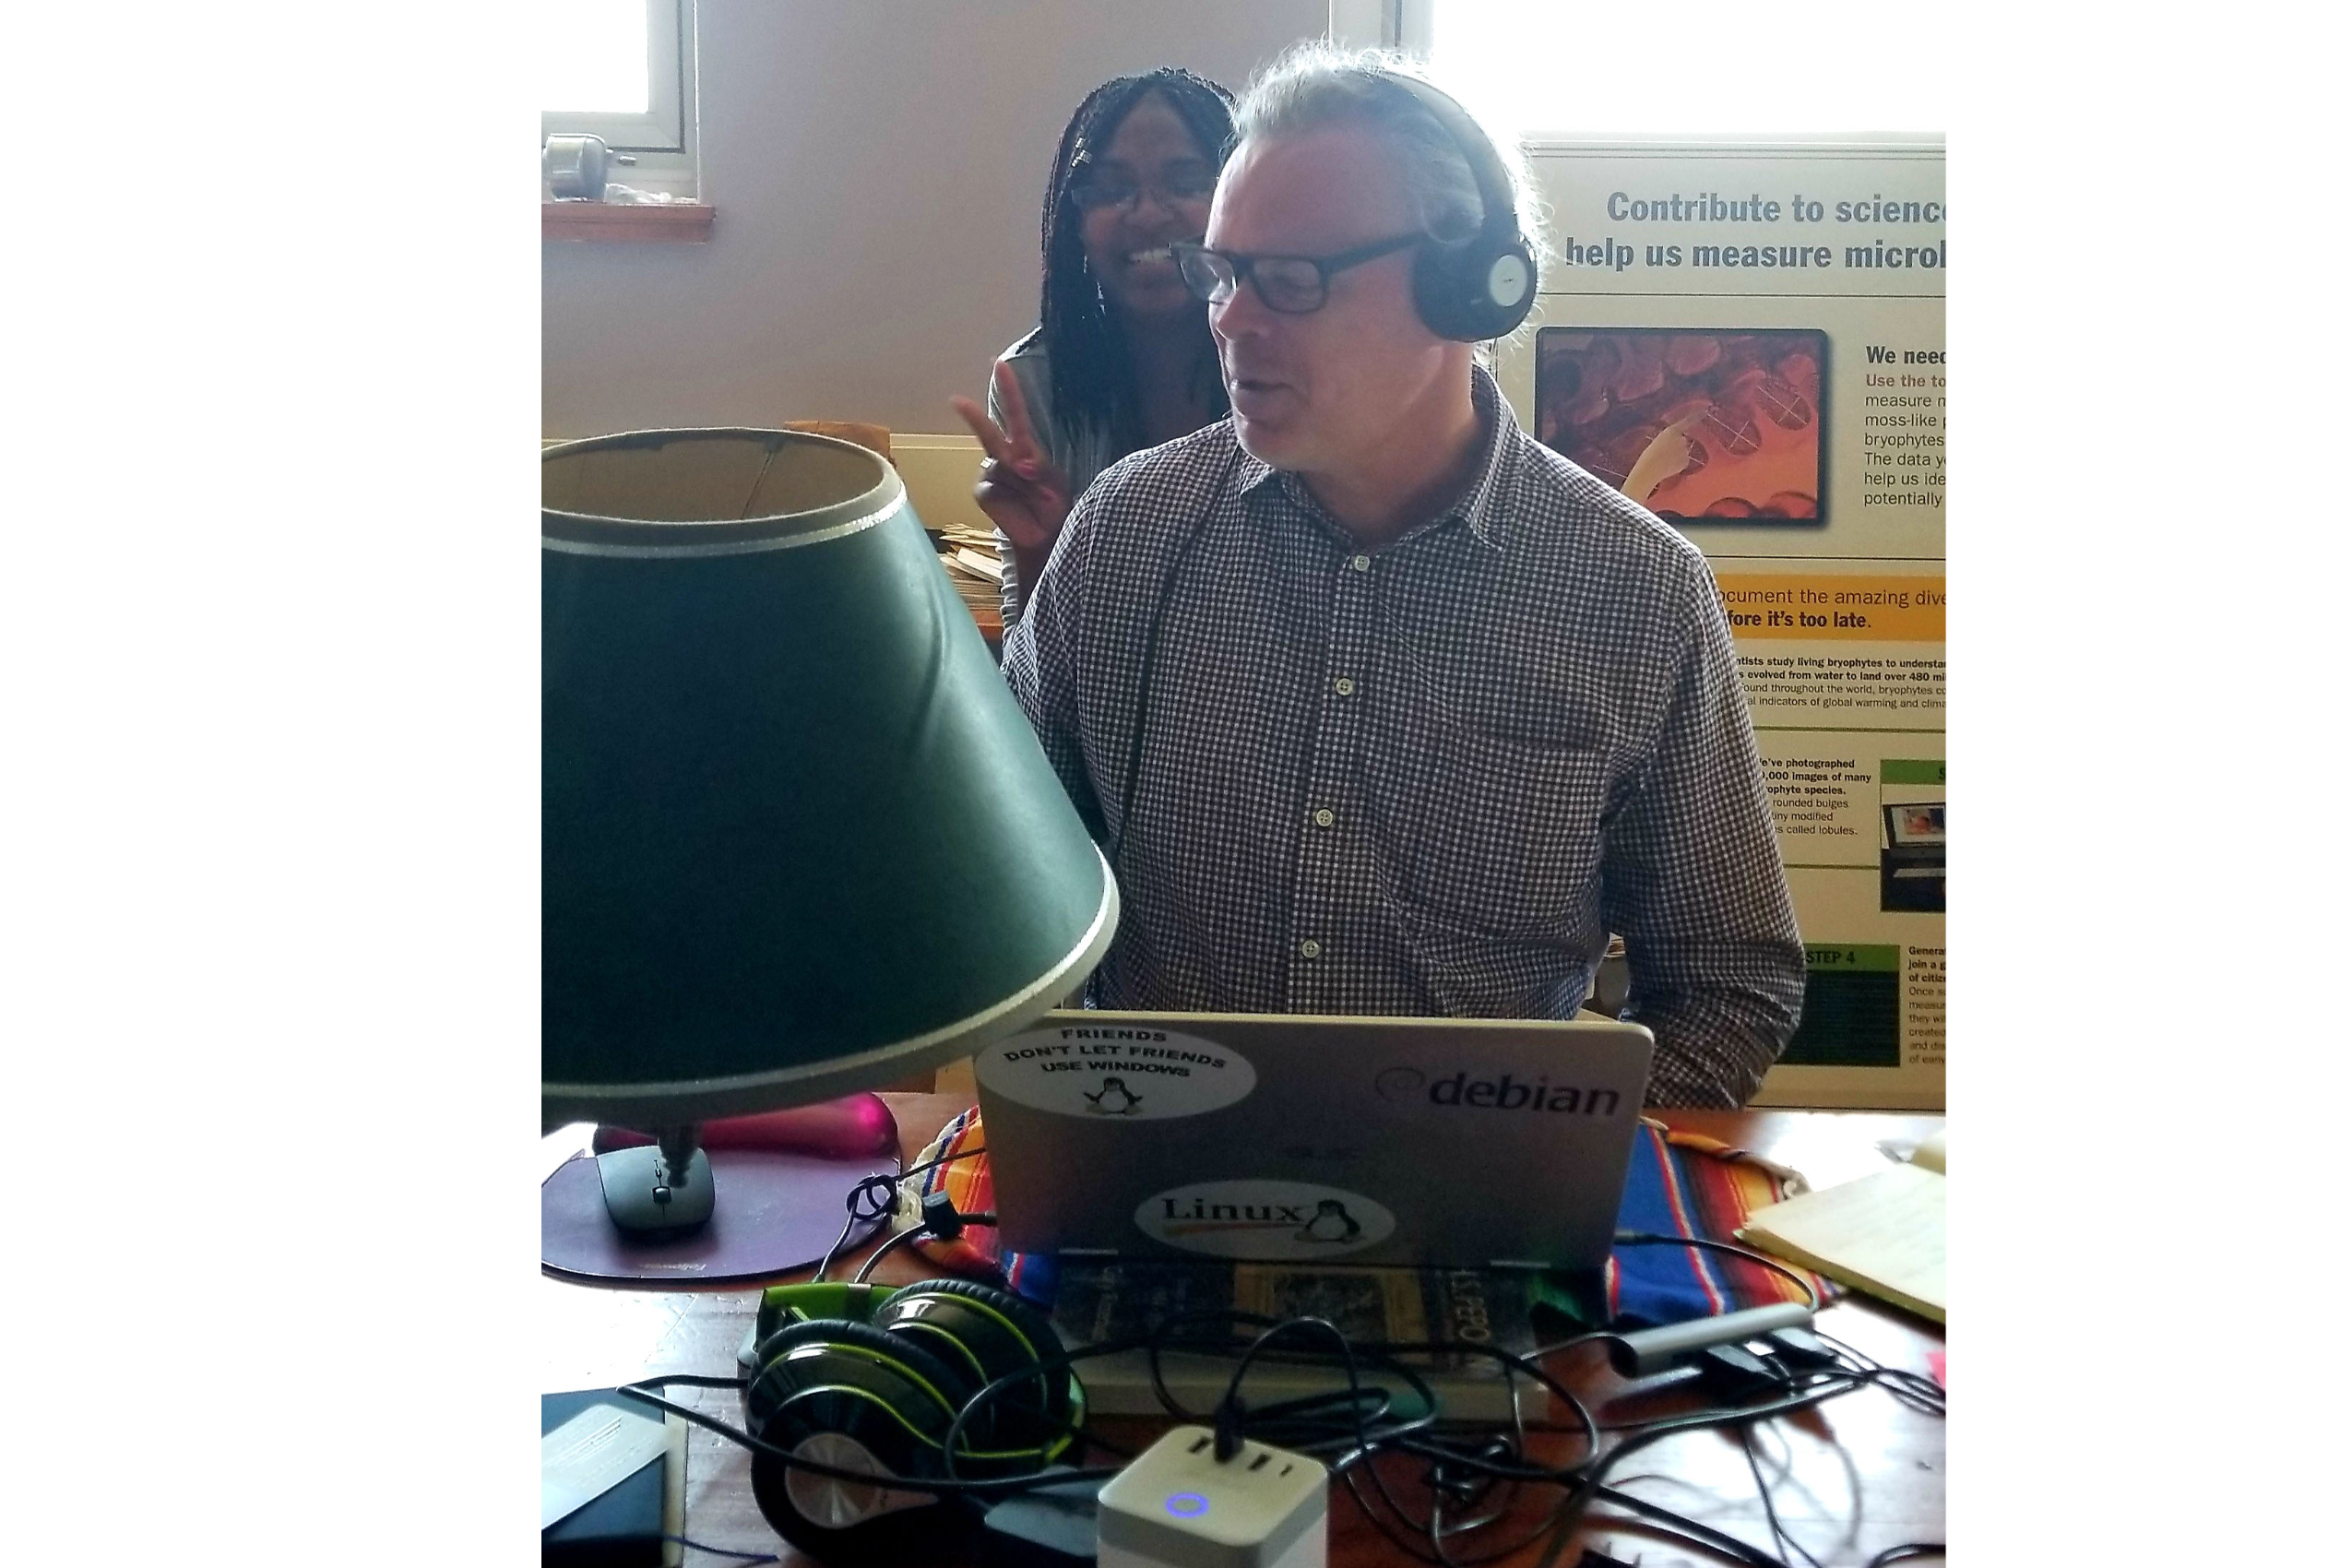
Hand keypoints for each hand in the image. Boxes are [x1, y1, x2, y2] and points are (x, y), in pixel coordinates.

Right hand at [950, 361, 1072, 555]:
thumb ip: (1036, 468)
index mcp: (1024, 447)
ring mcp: (990, 473)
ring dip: (1025, 485)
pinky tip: (1021, 508)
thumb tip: (1020, 463)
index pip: (1016, 415)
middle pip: (988, 433)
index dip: (1009, 391)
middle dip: (974, 419)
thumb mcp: (1053, 481)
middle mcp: (1003, 456)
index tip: (999, 365)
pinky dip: (1012, 497)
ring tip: (1037, 500)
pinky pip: (995, 487)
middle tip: (957, 401)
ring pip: (1003, 468)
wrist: (1047, 534)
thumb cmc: (1053, 503)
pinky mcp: (983, 491)